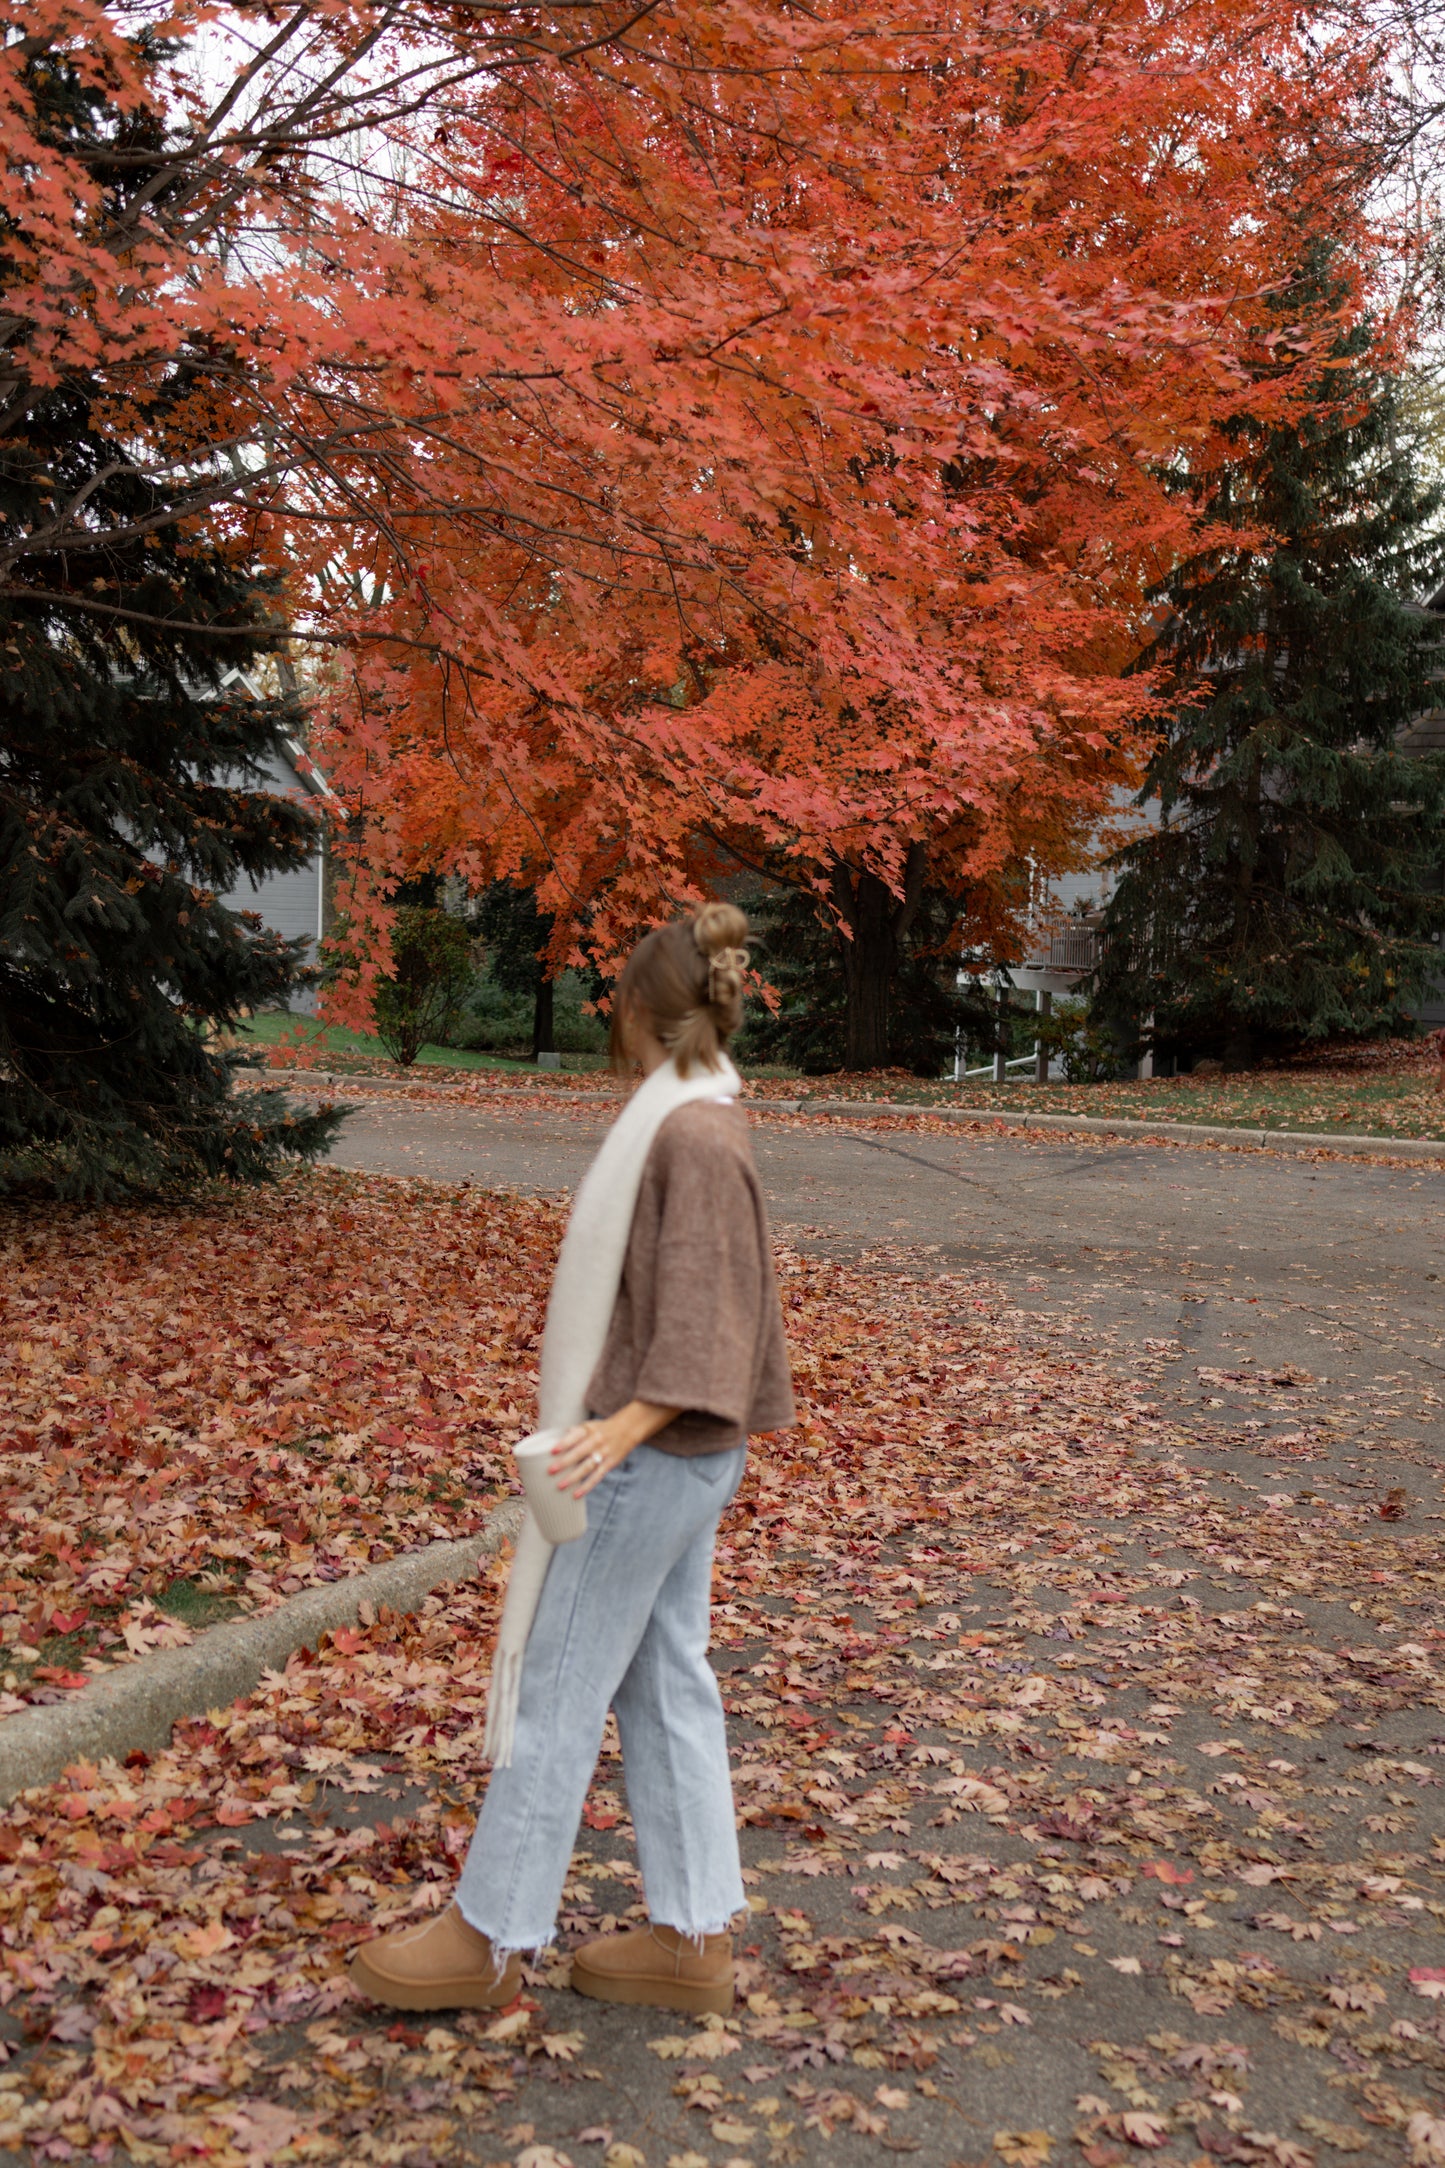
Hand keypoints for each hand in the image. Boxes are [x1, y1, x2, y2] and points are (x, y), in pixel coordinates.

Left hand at [548, 1399, 681, 1499]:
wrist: (627, 1429)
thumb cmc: (601, 1429)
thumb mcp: (589, 1425)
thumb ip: (573, 1433)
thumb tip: (554, 1439)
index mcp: (589, 1429)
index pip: (575, 1436)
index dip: (564, 1443)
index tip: (552, 1451)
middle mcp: (596, 1441)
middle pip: (579, 1453)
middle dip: (565, 1462)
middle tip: (550, 1471)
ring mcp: (603, 1453)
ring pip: (587, 1467)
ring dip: (573, 1477)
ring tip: (560, 1486)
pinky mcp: (609, 1464)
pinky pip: (597, 1476)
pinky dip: (586, 1486)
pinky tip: (576, 1494)